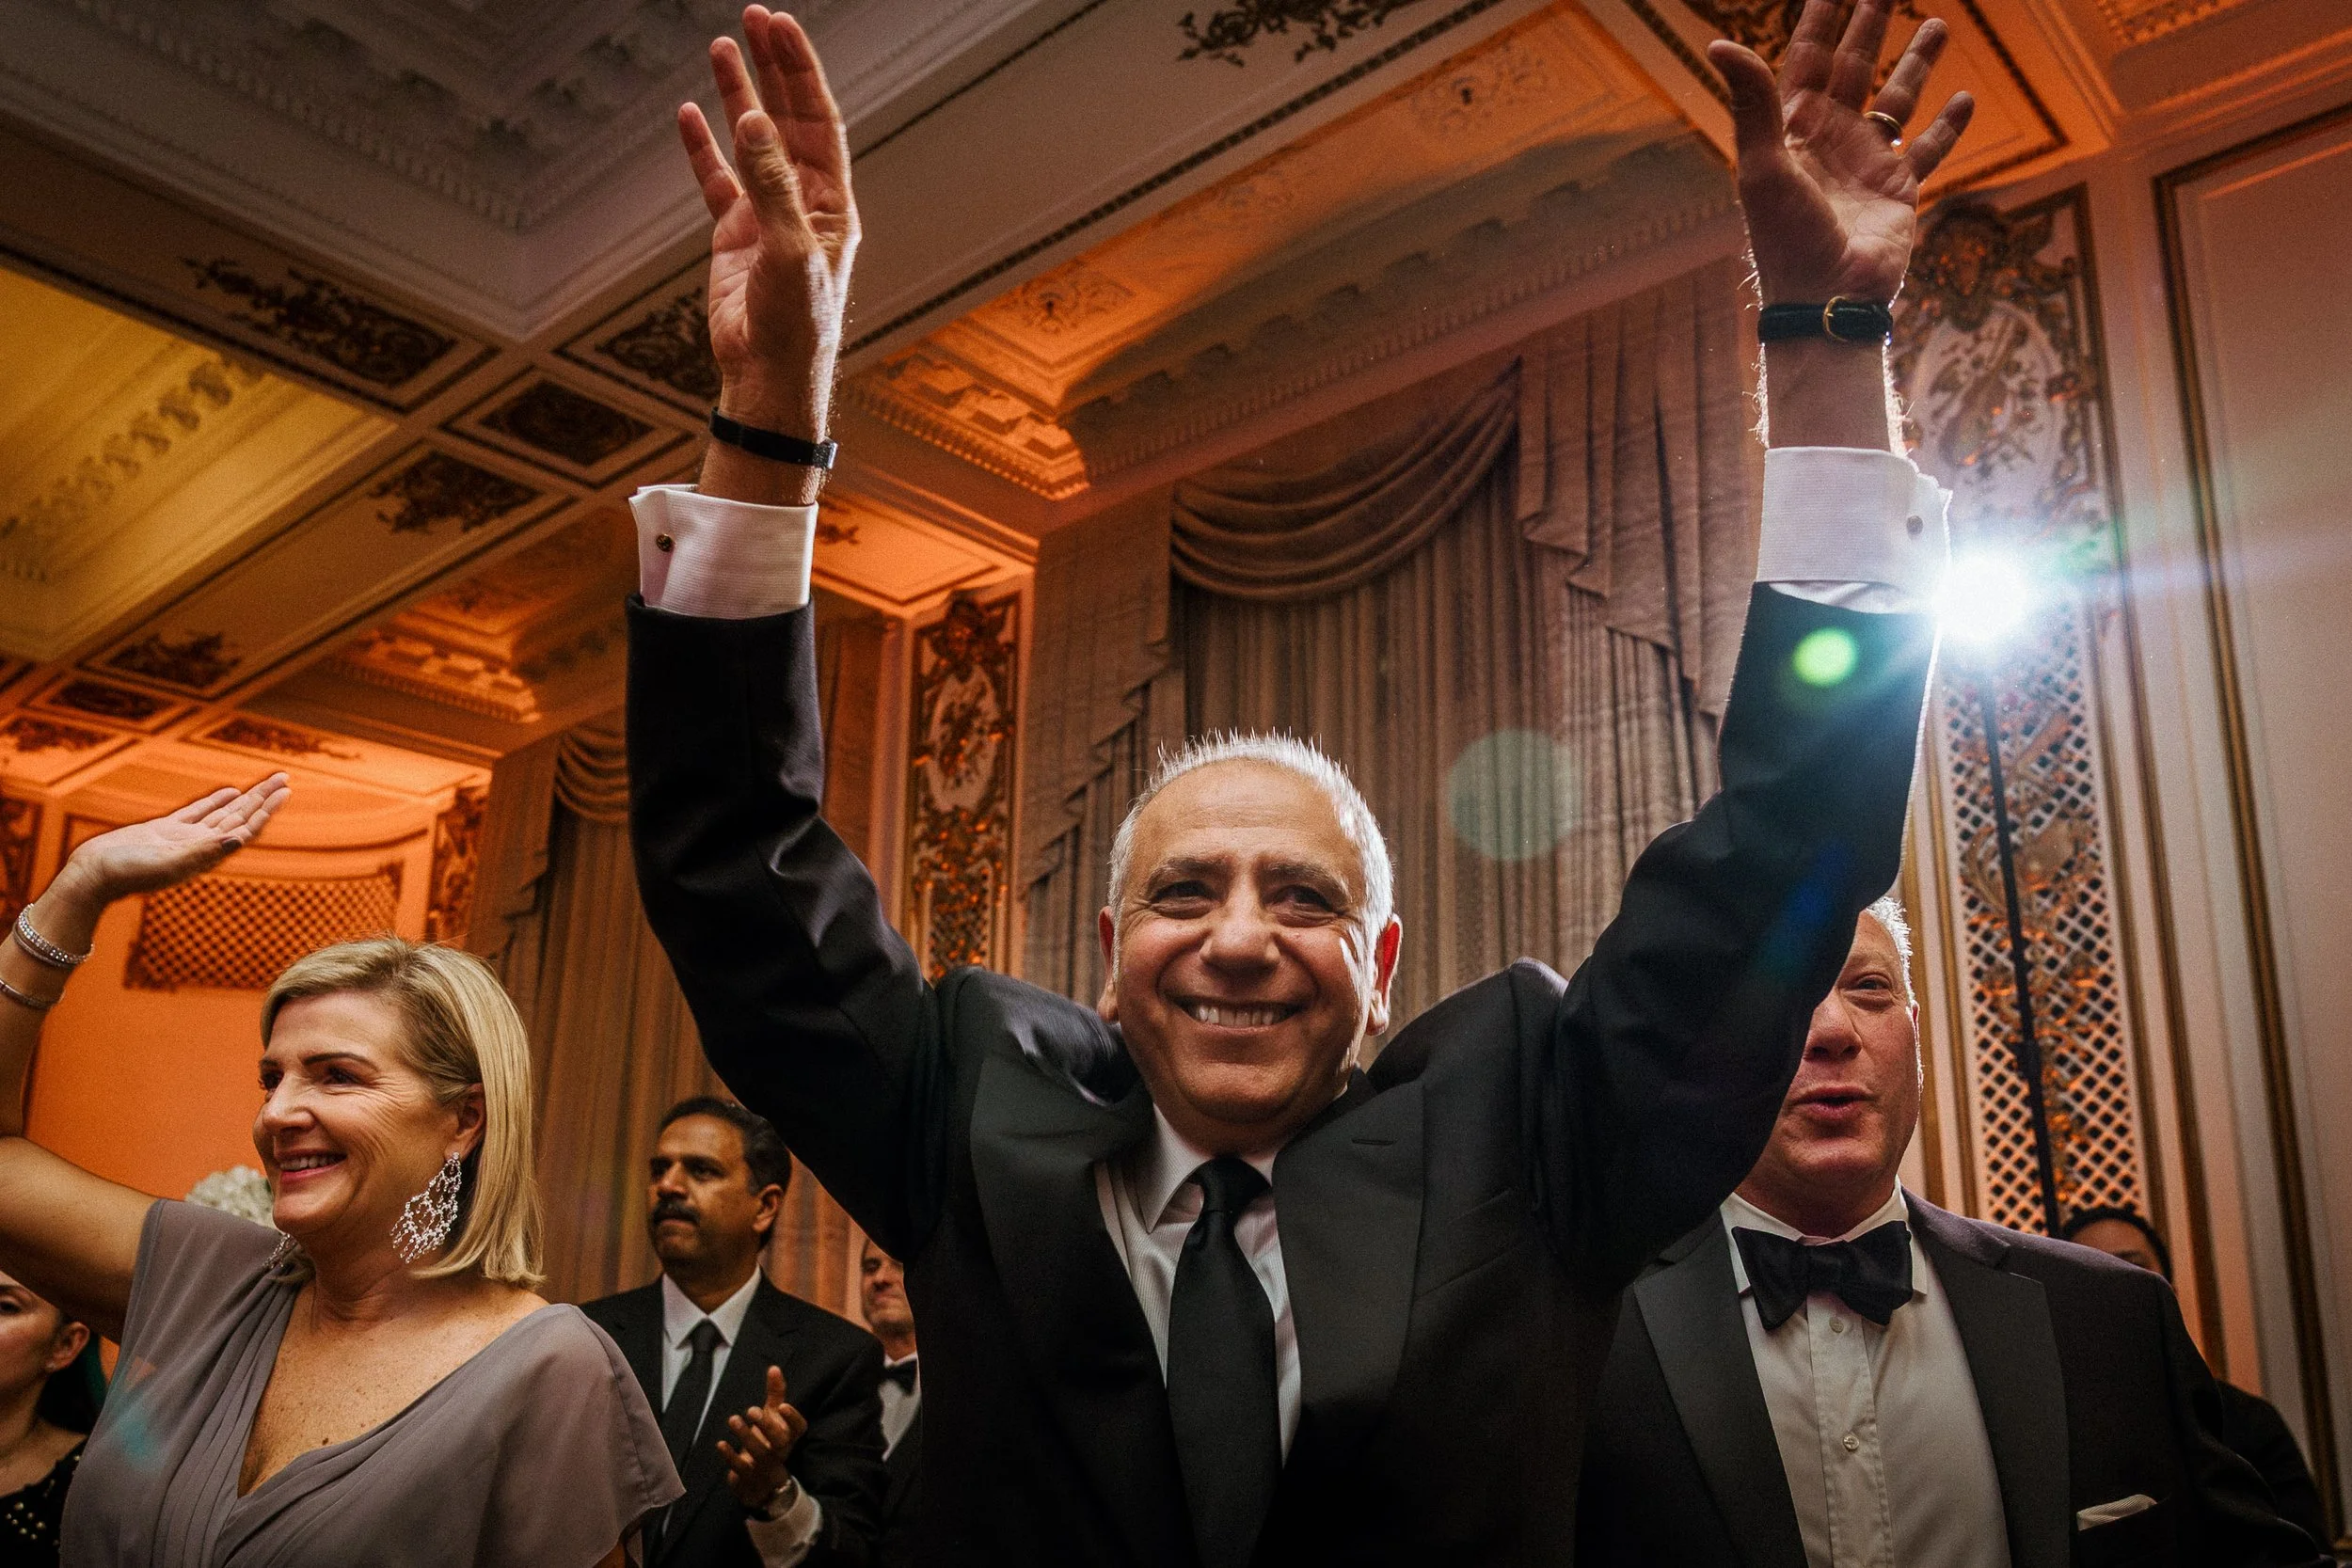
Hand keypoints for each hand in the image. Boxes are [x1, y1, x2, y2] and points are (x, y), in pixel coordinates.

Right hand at [52, 775, 289, 908]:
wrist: (92, 876)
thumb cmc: (128, 873)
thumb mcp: (168, 862)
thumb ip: (203, 851)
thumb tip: (237, 839)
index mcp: (206, 853)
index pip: (245, 828)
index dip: (266, 810)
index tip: (285, 791)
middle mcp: (200, 845)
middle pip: (240, 817)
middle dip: (263, 798)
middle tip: (285, 777)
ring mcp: (184, 837)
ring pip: (223, 812)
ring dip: (246, 798)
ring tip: (267, 783)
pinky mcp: (165, 830)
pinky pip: (198, 812)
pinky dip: (216, 801)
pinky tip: (230, 792)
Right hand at [679, 6, 857, 437]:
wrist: (767, 377)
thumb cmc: (796, 324)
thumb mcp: (791, 250)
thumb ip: (773, 185)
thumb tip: (755, 121)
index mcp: (831, 203)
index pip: (818, 120)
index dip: (800, 72)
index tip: (781, 27)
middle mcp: (802, 202)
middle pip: (786, 118)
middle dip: (772, 68)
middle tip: (754, 17)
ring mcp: (765, 216)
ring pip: (749, 141)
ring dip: (737, 93)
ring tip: (721, 46)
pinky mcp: (733, 237)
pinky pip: (716, 180)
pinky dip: (702, 147)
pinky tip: (690, 113)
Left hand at [718, 1365, 808, 1512]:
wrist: (761, 1483)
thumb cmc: (769, 1441)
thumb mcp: (773, 1418)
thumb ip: (776, 1394)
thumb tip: (774, 1368)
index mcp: (789, 1436)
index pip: (799, 1428)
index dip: (793, 1419)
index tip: (783, 1406)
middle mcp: (780, 1451)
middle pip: (780, 1440)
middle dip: (767, 1425)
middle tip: (752, 1410)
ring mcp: (764, 1465)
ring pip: (759, 1453)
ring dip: (746, 1436)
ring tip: (733, 1419)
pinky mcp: (747, 1476)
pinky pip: (740, 1468)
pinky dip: (730, 1456)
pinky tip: (721, 1444)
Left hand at [1708, 0, 1972, 302]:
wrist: (1826, 299)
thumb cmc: (1787, 238)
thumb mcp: (1764, 166)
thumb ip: (1751, 103)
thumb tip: (1719, 44)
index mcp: (1794, 130)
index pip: (1807, 58)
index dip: (1821, 18)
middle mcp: (1831, 139)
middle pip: (1855, 66)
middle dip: (1871, 24)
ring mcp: (1867, 162)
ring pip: (1897, 99)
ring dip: (1917, 62)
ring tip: (1938, 23)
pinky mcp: (1899, 189)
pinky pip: (1929, 148)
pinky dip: (1948, 125)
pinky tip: (1965, 97)